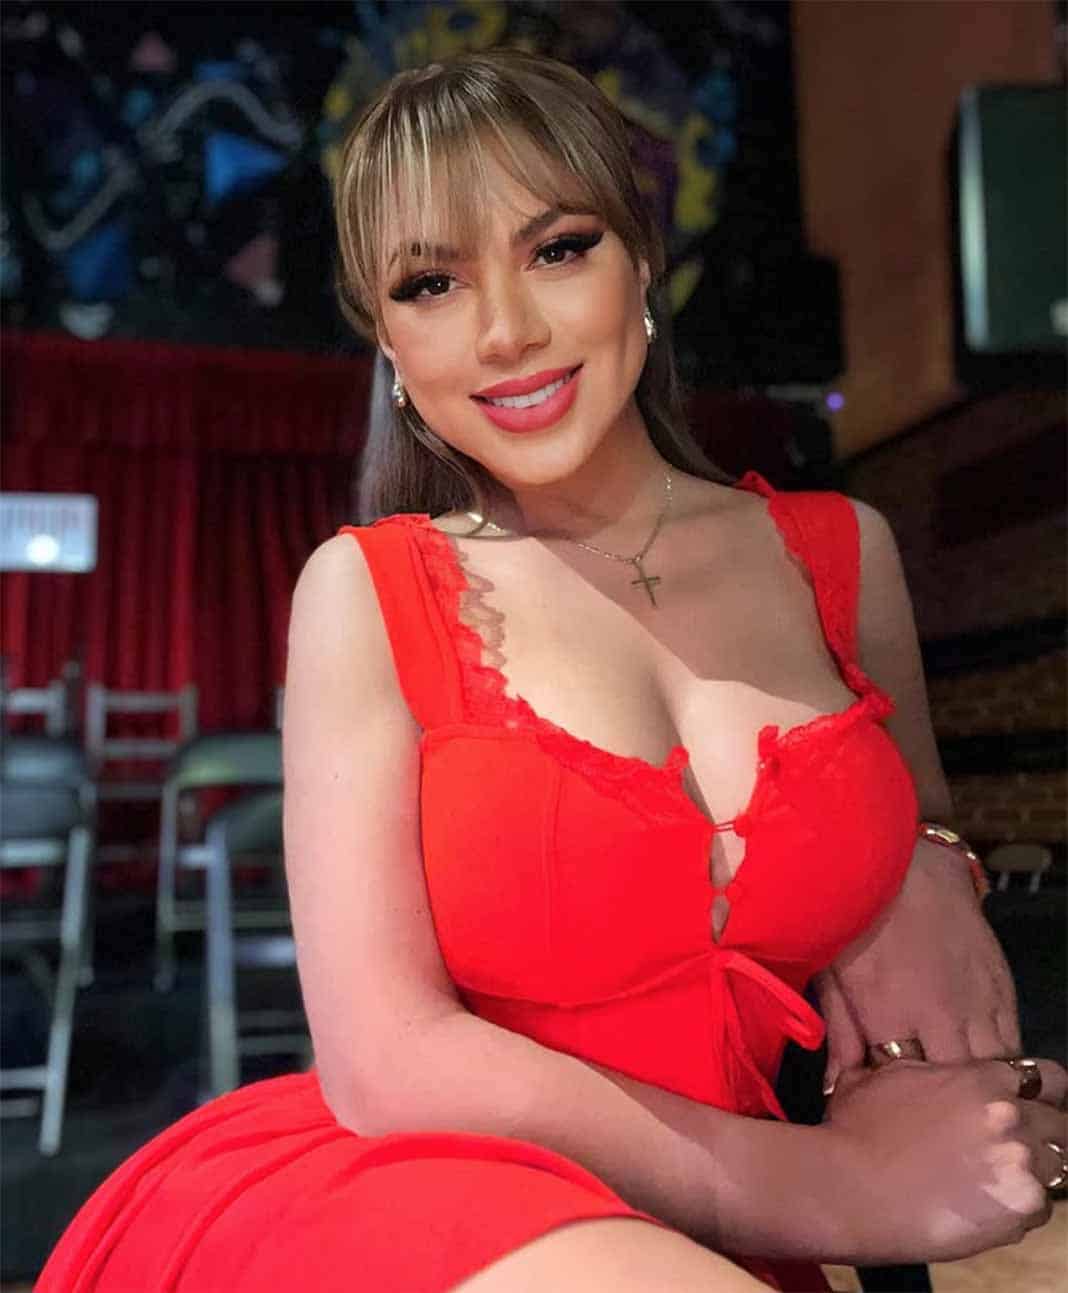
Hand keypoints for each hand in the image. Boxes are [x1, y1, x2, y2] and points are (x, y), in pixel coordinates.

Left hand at [815, 840, 1019, 1090]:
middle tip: (930, 1111)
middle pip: (956, 1089)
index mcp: (892, 1019)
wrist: (904, 864)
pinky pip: (1014, 1042)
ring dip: (977, 1086)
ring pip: (994, 1071)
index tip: (890, 1105)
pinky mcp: (1003, 988)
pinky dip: (1001, 1061)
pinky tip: (984, 1067)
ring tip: (961, 1097)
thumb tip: (834, 1089)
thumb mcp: (833, 974)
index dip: (899, 1102)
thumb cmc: (854, 917)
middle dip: (944, 1105)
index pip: (905, 1090)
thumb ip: (840, 1034)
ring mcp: (980, 1004)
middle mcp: (943, 1020)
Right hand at [822, 1056, 1067, 1263]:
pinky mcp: (1018, 1214)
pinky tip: (986, 1207)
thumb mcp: (883, 1076)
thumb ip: (921, 1068)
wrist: (848, 1187)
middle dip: (1045, 1133)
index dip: (1043, 1092)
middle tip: (1015, 1145)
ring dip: (1035, 1171)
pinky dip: (1020, 1209)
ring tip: (1000, 1180)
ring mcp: (1021, 1168)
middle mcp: (1012, 1119)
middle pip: (1062, 1125)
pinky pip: (1040, 1211)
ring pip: (1057, 1168)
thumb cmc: (856, 1127)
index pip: (1049, 1079)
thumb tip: (922, 1062)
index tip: (1029, 1103)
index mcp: (983, 1079)